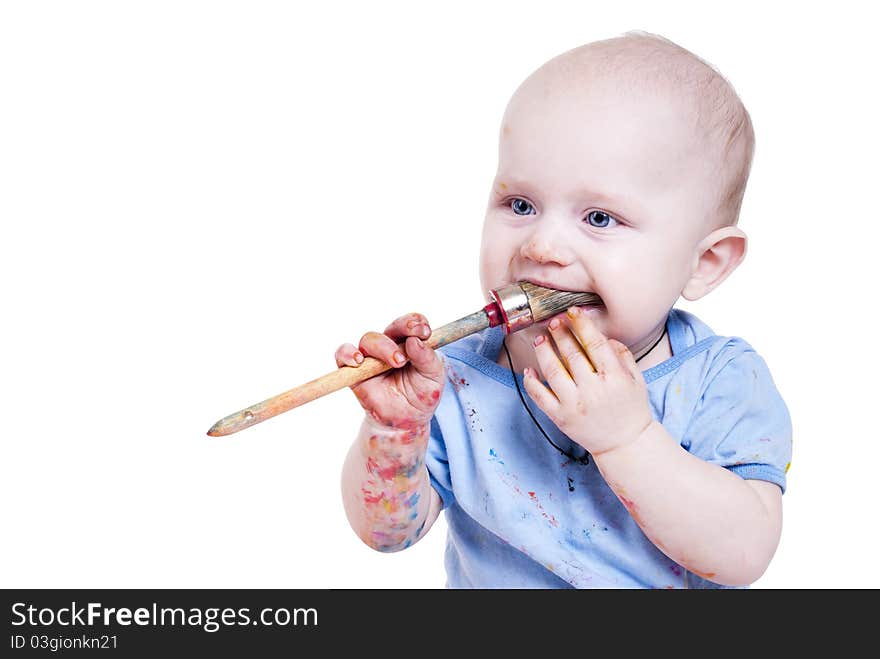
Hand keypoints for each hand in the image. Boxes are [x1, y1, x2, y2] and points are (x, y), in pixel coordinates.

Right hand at [335, 313, 444, 429]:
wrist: (406, 420)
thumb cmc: (421, 395)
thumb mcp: (434, 378)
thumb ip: (427, 358)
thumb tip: (415, 341)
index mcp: (410, 343)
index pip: (410, 323)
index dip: (415, 322)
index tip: (425, 331)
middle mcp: (389, 346)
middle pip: (390, 329)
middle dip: (400, 334)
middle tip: (407, 356)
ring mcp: (371, 357)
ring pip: (369, 339)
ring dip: (381, 347)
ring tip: (395, 362)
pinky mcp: (355, 371)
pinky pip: (342, 355)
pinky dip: (346, 354)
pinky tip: (357, 361)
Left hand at [522, 307, 652, 455]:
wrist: (626, 444)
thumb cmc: (632, 409)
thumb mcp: (637, 380)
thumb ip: (623, 356)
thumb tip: (604, 337)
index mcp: (614, 378)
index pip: (594, 343)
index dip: (581, 325)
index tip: (572, 313)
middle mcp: (593, 390)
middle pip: (571, 354)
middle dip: (560, 334)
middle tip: (553, 323)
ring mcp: (574, 405)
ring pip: (553, 371)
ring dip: (543, 351)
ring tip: (540, 339)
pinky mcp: (560, 418)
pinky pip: (540, 396)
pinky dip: (531, 381)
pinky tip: (529, 369)